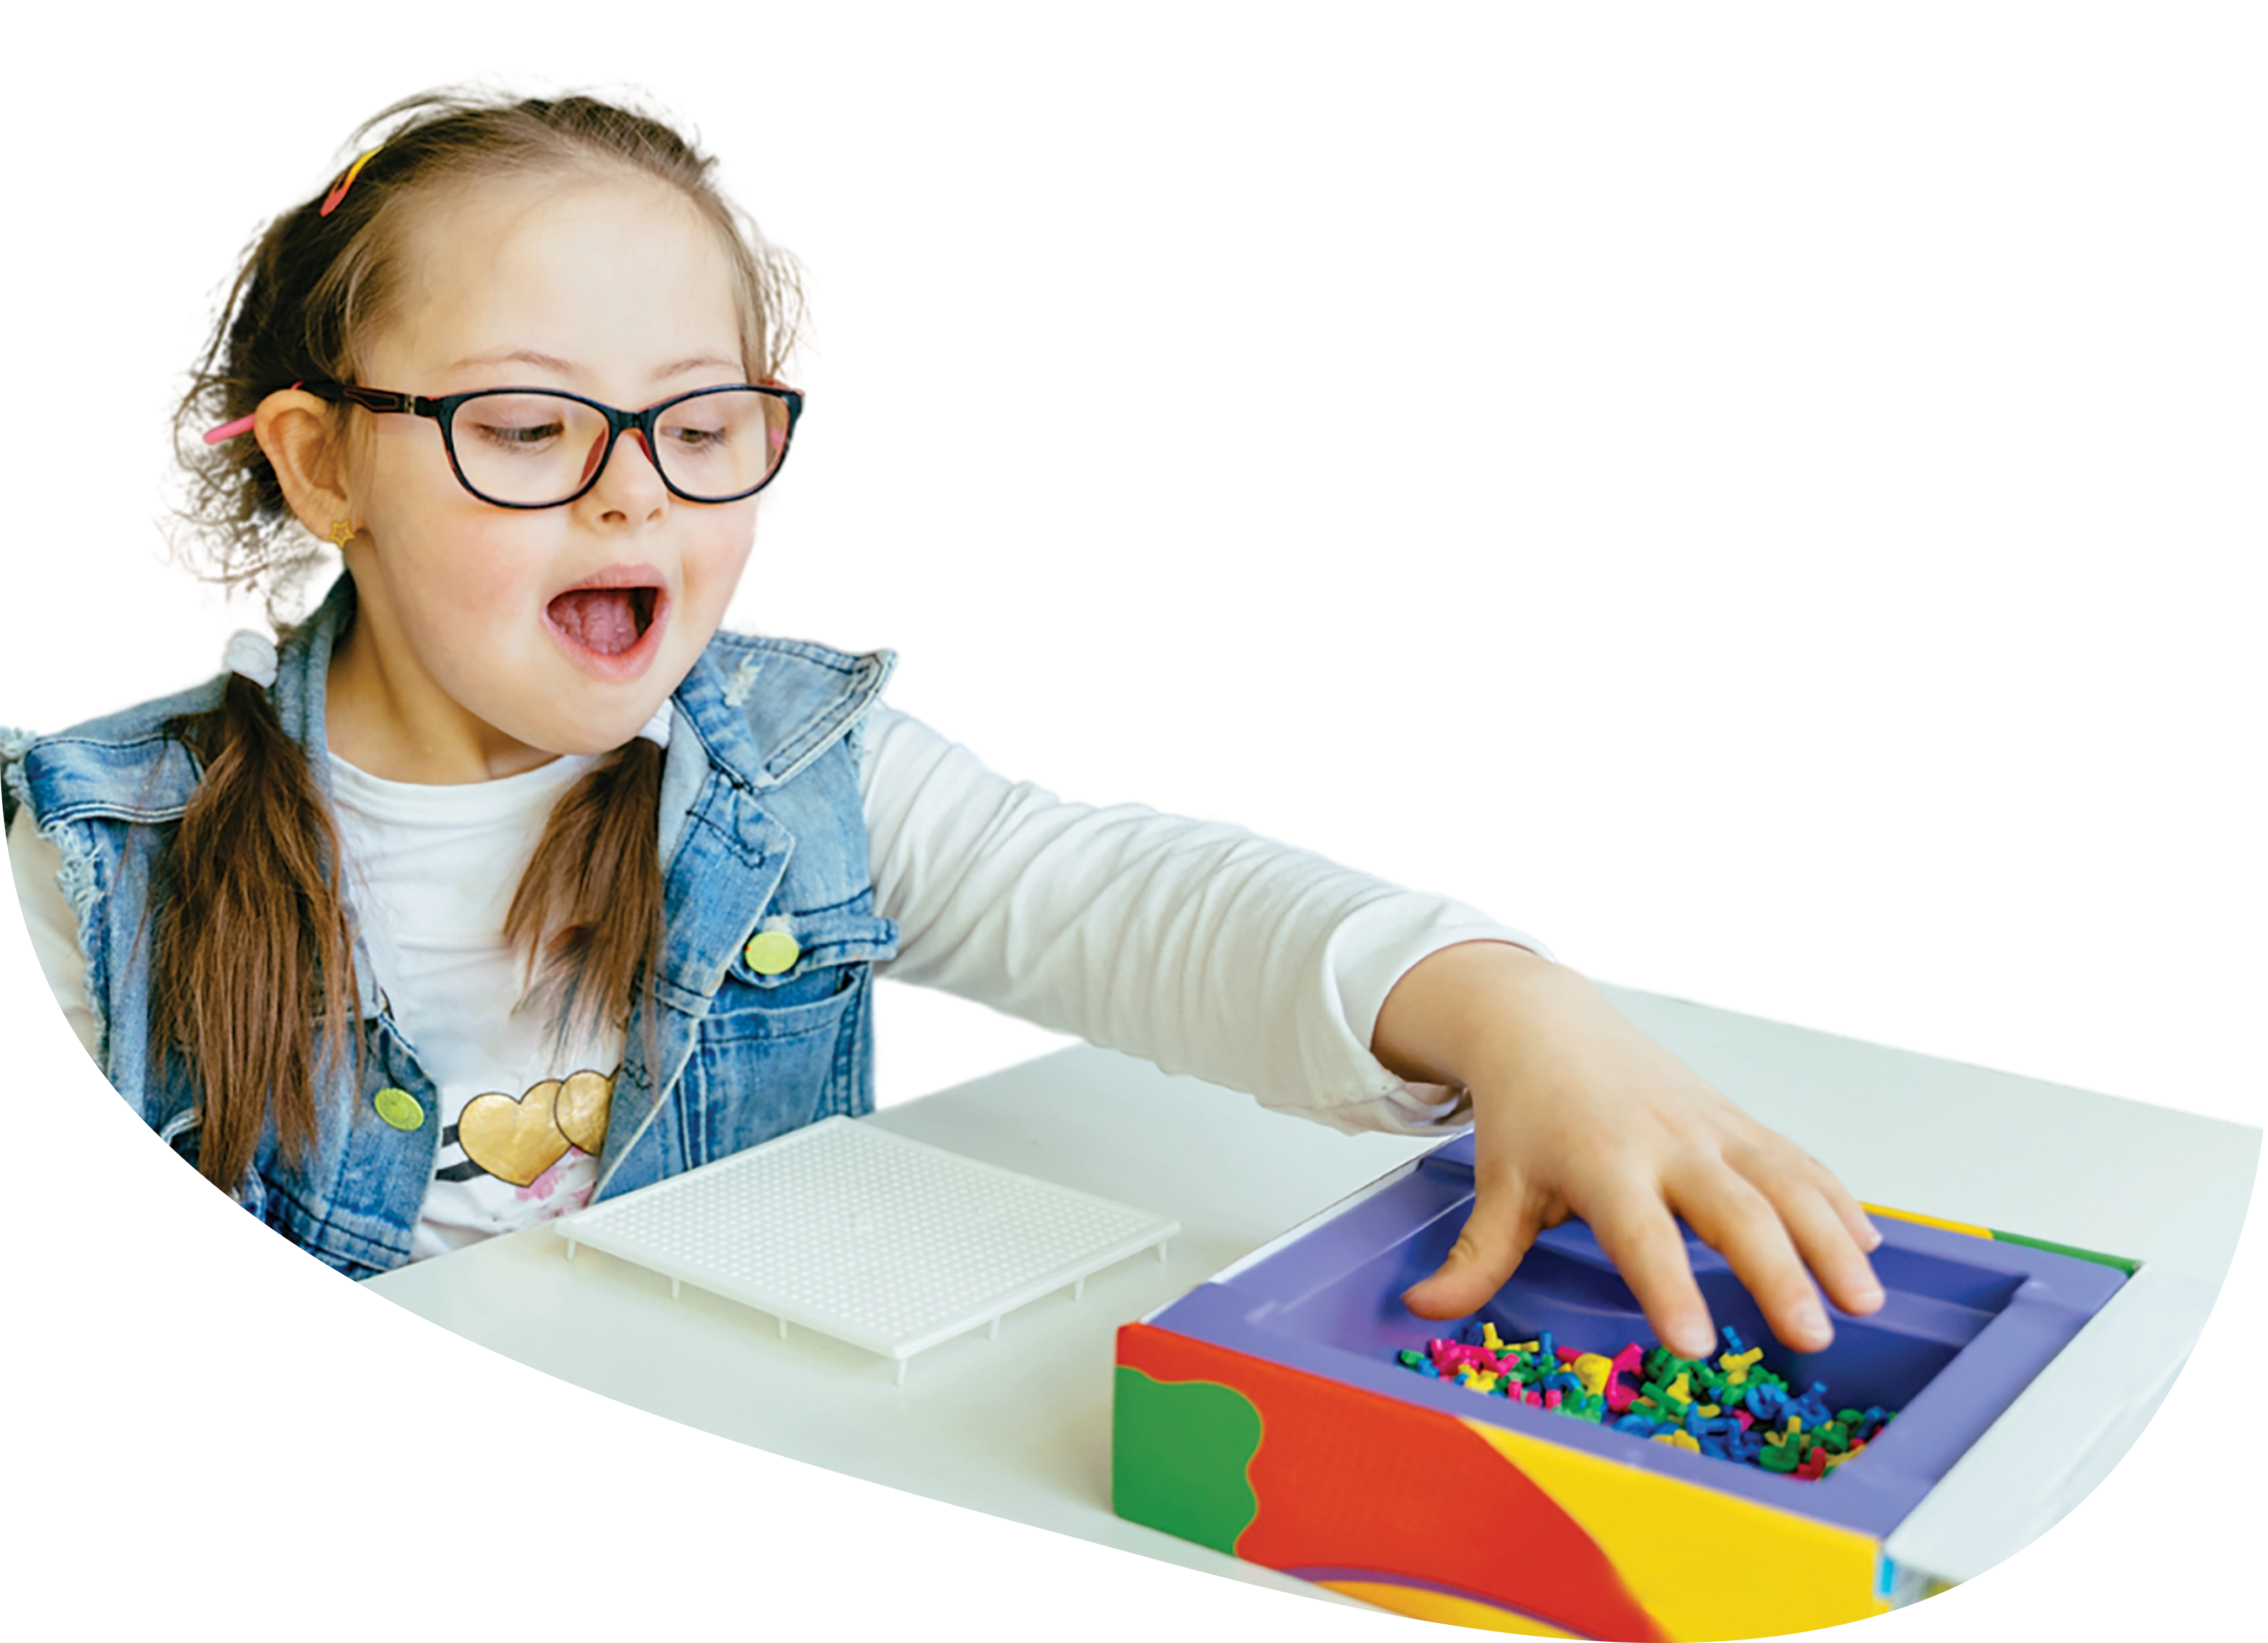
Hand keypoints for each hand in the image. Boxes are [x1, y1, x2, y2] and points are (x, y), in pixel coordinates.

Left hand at [1373, 943, 1884, 1359]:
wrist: (1547, 1025)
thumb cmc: (1527, 1111)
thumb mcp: (1497, 1183)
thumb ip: (1475, 1257)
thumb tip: (1425, 1309)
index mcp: (1603, 1162)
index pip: (1641, 1234)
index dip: (1668, 1287)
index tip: (1695, 1342)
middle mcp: (1668, 1143)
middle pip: (1734, 1210)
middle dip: (1778, 1273)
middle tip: (1810, 1335)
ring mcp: (1713, 1128)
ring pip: (1786, 1182)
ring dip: (1831, 1241)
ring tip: (1865, 1302)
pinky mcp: (1740, 1123)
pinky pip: (1799, 1162)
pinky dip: (1838, 1203)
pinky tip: (1868, 1248)